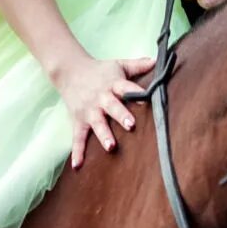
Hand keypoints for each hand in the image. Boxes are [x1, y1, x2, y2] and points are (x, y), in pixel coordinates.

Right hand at [55, 53, 155, 169]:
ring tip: (111, 146)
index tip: (147, 99)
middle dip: (121, 115)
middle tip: (131, 125)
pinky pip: (77, 138)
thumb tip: (157, 61)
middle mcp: (101, 98)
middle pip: (112, 106)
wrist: (69, 71)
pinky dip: (77, 152)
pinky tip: (78, 166)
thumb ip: (138, 65)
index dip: (136, 92)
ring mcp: (89, 111)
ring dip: (103, 135)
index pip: (126, 87)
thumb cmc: (100, 70)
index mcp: (113, 84)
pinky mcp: (79, 120)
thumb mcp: (118, 65)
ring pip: (97, 123)